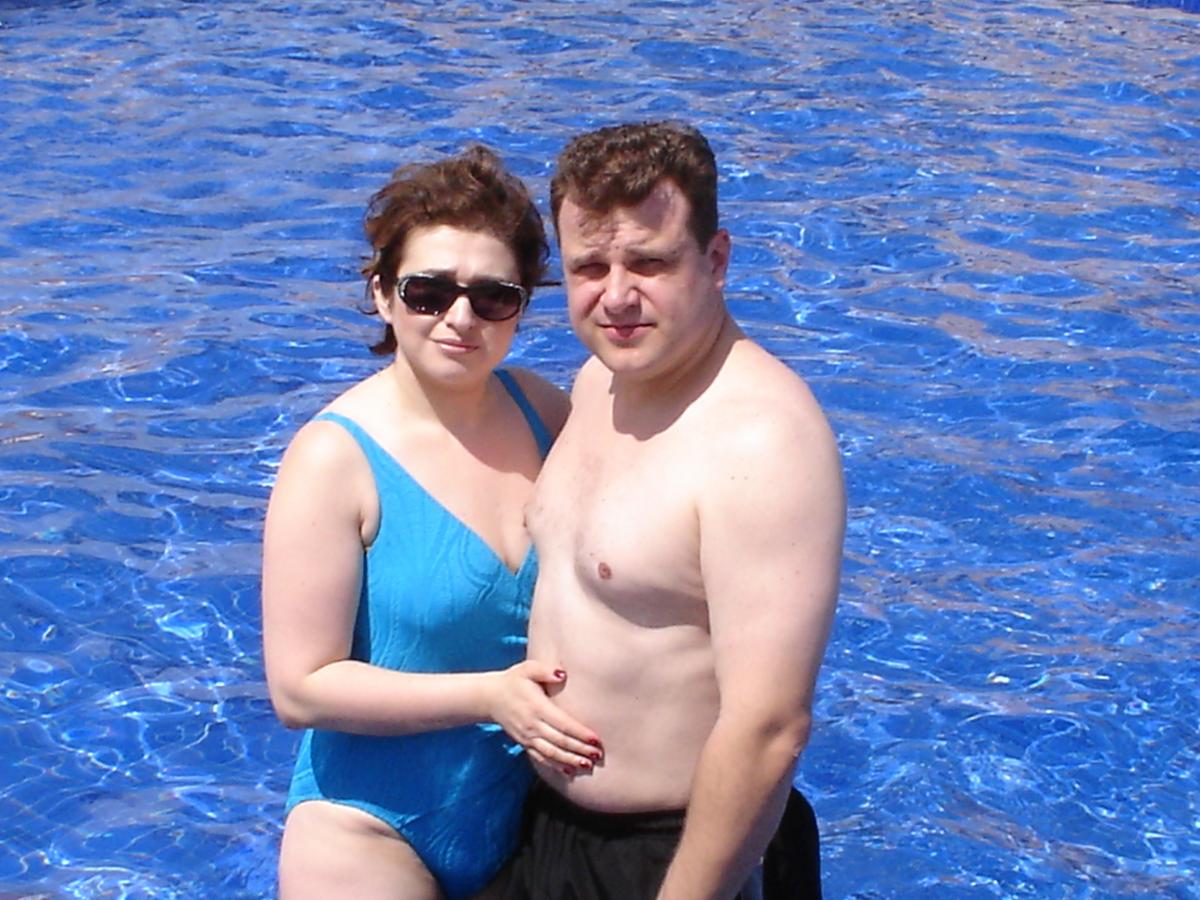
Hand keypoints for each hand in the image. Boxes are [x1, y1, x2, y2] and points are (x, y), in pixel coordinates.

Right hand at [486, 661, 602, 771]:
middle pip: (560, 741)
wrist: (490, 697)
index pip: (562, 724)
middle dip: (580, 750)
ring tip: (587, 766)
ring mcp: (527, 737)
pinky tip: (569, 772)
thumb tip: (562, 674)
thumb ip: (545, 670)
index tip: (595, 740)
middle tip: (598, 755)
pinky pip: (541, 758)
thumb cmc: (513, 681)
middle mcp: (532, 725)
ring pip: (551, 753)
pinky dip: (555, 766)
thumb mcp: (527, 669)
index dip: (580, 733)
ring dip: (570, 761)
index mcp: (537, 707)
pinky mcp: (524, 743)